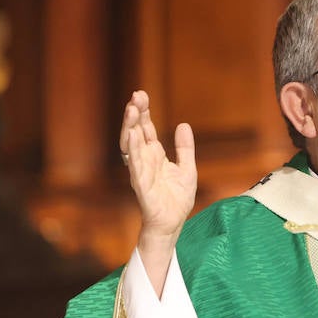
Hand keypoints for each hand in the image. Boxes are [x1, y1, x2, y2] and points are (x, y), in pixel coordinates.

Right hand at [121, 90, 196, 293]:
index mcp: (154, 155)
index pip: (146, 129)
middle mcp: (144, 160)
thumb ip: (185, 148)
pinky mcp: (141, 185)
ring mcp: (141, 171)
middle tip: (136, 96)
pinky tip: (134, 136)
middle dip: (135, 114)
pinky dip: (134, 150)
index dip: (144, 113)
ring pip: (131, 145)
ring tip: (132, 109)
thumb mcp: (187, 168)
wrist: (173, 223)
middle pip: (136, 132)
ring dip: (130, 127)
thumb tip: (183, 125)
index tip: (141, 95)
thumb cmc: (177, 199)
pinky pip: (135, 165)